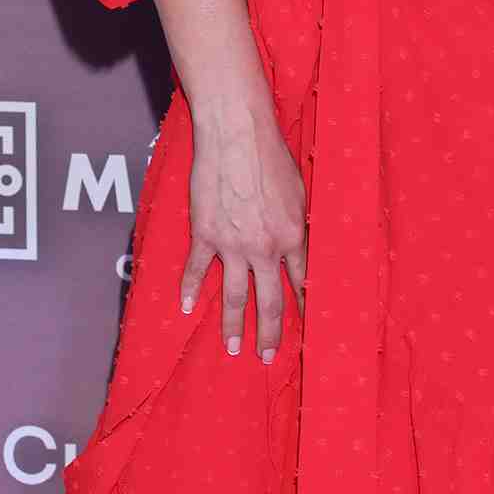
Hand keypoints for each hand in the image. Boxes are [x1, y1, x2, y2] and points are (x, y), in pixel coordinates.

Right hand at [181, 100, 307, 359]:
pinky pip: (197, 270)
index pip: (302, 282)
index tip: (305, 329)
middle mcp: (265, 248)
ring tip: (232, 348)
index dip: (304, 306)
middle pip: (270, 300)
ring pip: (236, 295)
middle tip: (267, 357)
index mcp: (292, 236)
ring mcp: (233, 244)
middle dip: (270, 333)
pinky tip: (187, 308)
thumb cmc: (272, 156)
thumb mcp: (300, 192)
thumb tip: (302, 243)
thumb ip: (299, 223)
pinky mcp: (205, 234)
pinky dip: (190, 290)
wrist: (237, 136)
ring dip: (234, 325)